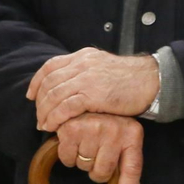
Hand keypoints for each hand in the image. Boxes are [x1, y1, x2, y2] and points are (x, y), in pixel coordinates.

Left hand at [28, 48, 159, 132]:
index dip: (37, 82)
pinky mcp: (93, 94)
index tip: (31, 96)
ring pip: (54, 96)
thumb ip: (87, 72)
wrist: (151, 80)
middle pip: (49, 83)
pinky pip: (65, 107)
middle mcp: (82, 64)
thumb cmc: (132, 78)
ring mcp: (87, 78)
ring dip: (45, 113)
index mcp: (84, 56)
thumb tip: (71, 85)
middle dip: (40, 102)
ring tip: (44, 125)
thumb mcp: (104, 67)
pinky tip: (53, 127)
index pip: (51, 66)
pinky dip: (55, 118)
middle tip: (39, 117)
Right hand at [56, 113, 144, 183]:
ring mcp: (94, 129)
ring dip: (82, 160)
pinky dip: (68, 155)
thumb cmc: (109, 123)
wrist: (90, 98)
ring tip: (86, 143)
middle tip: (97, 153)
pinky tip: (74, 142)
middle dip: (97, 169)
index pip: (132, 168)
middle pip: (102, 173)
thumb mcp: (125, 140)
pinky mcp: (72, 129)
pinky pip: (67, 159)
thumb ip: (128, 169)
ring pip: (84, 166)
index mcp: (132, 135)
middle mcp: (115, 131)